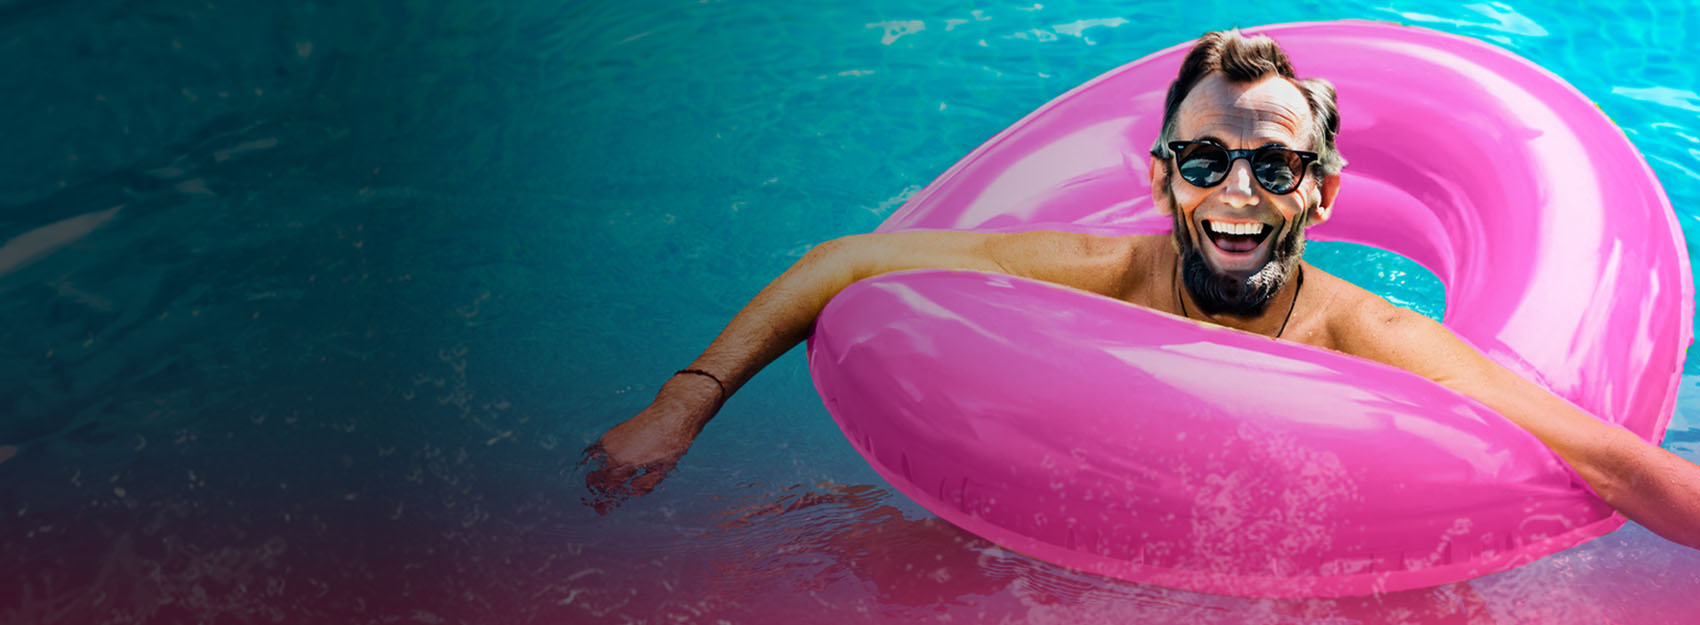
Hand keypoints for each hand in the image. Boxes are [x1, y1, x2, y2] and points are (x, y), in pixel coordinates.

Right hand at [582, 376, 719, 511]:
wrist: (672, 412)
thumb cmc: (671, 441)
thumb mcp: (663, 469)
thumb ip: (646, 483)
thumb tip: (633, 491)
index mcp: (624, 462)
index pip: (609, 486)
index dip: (608, 497)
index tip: (606, 507)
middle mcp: (612, 450)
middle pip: (602, 474)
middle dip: (606, 485)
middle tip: (613, 494)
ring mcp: (610, 439)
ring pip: (602, 462)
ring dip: (608, 471)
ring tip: (626, 475)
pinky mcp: (613, 431)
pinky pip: (605, 451)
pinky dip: (610, 458)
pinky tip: (626, 461)